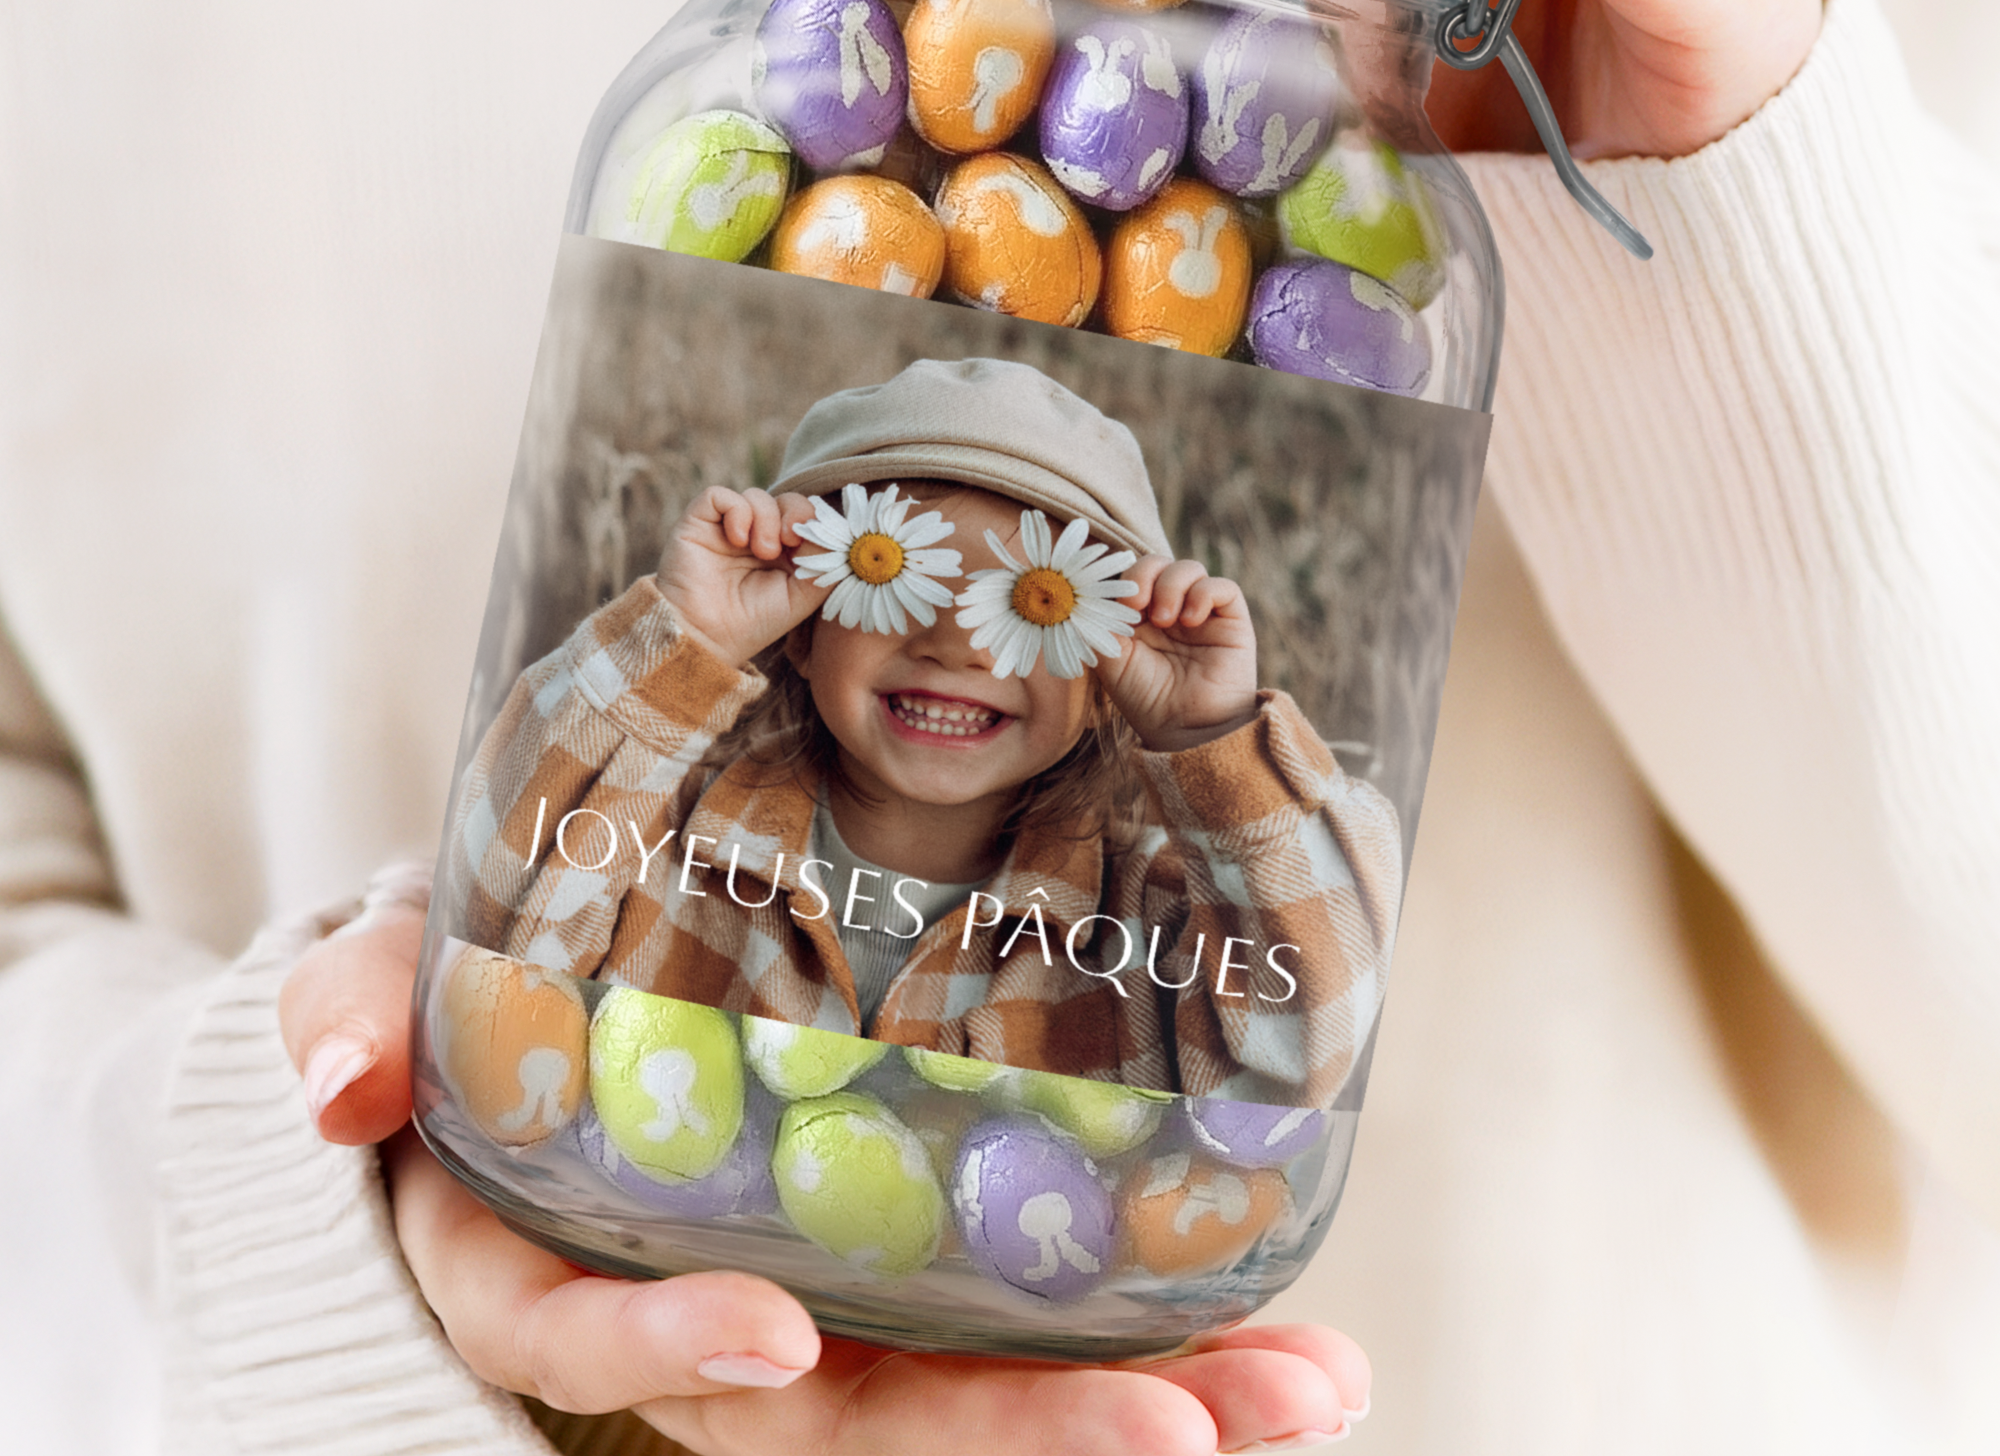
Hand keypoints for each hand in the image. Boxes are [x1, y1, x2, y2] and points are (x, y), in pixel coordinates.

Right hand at [281, 891, 1371, 1450]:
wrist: (535, 983)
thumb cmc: (458, 983)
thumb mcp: (388, 969)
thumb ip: (352, 1006)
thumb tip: (343, 1078)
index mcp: (550, 1256)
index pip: (593, 1338)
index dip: (671, 1350)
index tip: (779, 1340)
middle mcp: (696, 1308)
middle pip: (837, 1420)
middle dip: (1012, 1439)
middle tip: (1193, 1431)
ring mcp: (813, 1290)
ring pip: (958, 1392)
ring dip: (1140, 1404)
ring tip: (1308, 1388)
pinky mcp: (898, 1248)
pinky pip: (1011, 1321)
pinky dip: (1144, 1332)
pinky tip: (1277, 1332)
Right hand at [655, 486, 824, 668]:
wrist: (704, 638)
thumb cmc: (753, 623)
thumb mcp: (802, 596)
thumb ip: (823, 563)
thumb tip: (833, 531)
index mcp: (784, 552)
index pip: (806, 516)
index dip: (815, 520)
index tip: (812, 542)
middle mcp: (756, 535)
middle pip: (786, 499)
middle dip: (796, 512)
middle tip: (789, 540)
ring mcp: (727, 528)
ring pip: (756, 495)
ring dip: (767, 518)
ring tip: (762, 551)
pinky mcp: (699, 523)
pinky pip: (719, 495)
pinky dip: (737, 510)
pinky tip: (739, 539)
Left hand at [1100, 557, 1258, 752]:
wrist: (1185, 731)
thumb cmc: (1146, 700)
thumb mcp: (1111, 659)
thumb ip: (1099, 624)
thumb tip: (1090, 593)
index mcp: (1140, 616)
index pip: (1131, 575)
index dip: (1122, 578)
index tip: (1115, 602)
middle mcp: (1171, 609)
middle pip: (1158, 563)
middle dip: (1144, 574)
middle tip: (1137, 603)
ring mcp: (1201, 613)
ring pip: (1189, 568)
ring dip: (1171, 585)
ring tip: (1166, 620)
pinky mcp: (1231, 620)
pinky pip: (1222, 586)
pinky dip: (1203, 593)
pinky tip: (1190, 620)